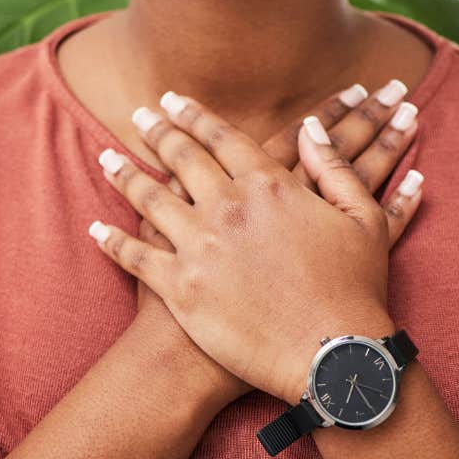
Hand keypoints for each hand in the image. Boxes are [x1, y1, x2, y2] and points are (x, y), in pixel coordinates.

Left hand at [92, 94, 423, 404]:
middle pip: (182, 157)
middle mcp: (227, 206)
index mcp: (268, 184)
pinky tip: (96, 229)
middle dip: (159, 131)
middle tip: (141, 115)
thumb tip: (312, 128)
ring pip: (150, 198)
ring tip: (107, 158)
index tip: (174, 100)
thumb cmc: (353, 289)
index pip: (221, 137)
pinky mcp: (181, 288)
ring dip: (125, 175)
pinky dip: (112, 242)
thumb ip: (334, 167)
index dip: (195, 115)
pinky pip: (136, 257)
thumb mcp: (362, 217)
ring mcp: (199, 246)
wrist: (332, 358)